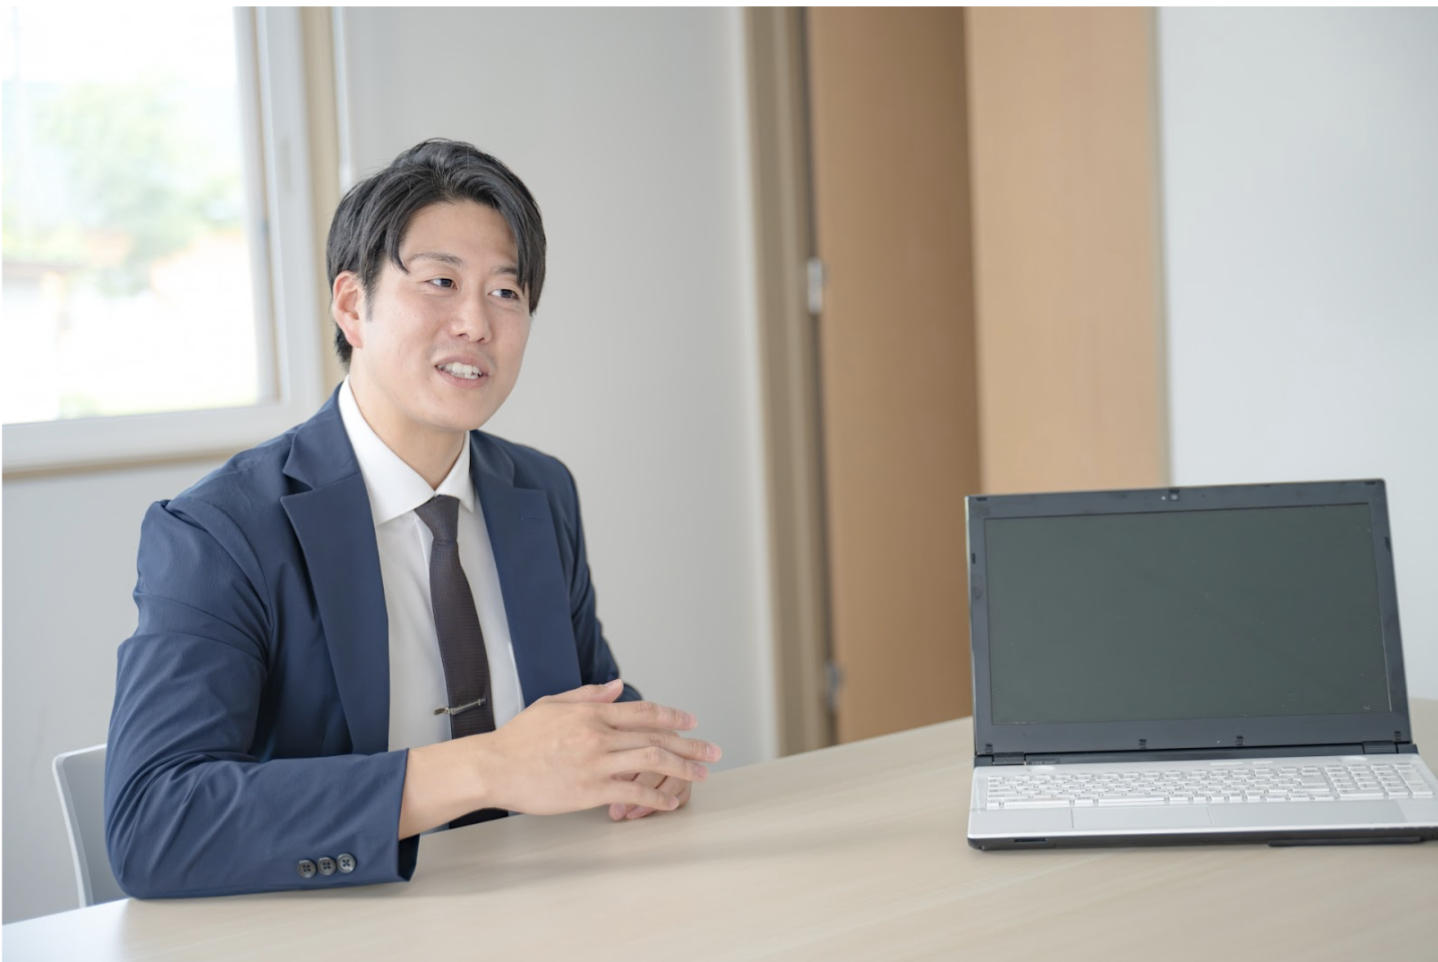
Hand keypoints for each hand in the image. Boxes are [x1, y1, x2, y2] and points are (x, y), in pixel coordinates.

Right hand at [473, 679, 719, 816]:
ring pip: (652, 761)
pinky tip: (670, 802)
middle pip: (656, 736)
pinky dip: (656, 797)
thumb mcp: (553, 704)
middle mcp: (599, 734)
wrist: (493, 766)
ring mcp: (596, 763)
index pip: (644, 711)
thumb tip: (617, 688)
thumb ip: (589, 696)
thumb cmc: (519, 738)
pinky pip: (632, 793)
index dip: (673, 715)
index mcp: (592, 712)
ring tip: (702, 774)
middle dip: (690, 744)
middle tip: (713, 751)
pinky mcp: (589, 791)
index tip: (692, 721)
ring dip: (683, 767)